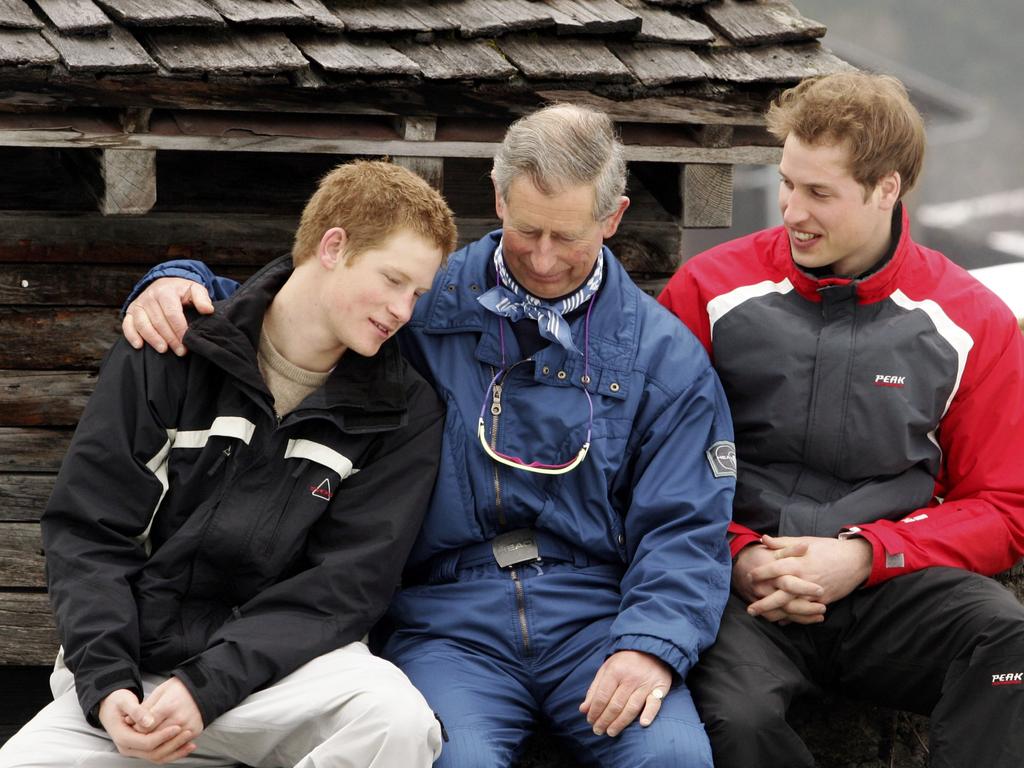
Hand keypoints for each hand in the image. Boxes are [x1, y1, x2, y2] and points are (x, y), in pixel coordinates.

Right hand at [98, 688, 196, 763]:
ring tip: (191, 743)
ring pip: (157, 757)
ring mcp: (135, 750)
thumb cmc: (117, 702)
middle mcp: (128, 748)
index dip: (163, 736)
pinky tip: (185, 746)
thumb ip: (137, 712)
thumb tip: (148, 722)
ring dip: (175, 751)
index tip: (178, 727)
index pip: (146, 743)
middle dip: (172, 745)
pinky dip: (172, 752)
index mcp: (123, 737)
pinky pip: (158, 754)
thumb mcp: (125, 702)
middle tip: (188, 734)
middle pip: (153, 753)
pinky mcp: (142, 748)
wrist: (110, 706)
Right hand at [122, 278, 212, 355]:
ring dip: (153, 339)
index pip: (172, 314)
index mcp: (166, 291)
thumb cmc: (181, 291)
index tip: (188, 343)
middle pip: (159, 322)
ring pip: (143, 324)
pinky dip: (132, 336)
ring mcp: (138, 304)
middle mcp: (149, 297)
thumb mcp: (195, 290)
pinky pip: (127, 324)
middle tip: (180, 352)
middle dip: (170, 338)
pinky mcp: (130, 311)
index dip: (180, 330)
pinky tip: (139, 346)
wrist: (164, 284)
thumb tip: (208, 310)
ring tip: (164, 350)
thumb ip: (202, 299)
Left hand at [137, 677, 203, 739]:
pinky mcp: (195, 731)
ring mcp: (188, 726)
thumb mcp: (159, 692)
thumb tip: (129, 721)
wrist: (204, 688)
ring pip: (165, 744)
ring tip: (151, 737)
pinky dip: (170, 744)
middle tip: (141, 733)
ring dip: (156, 743)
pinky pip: (178, 744)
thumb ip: (145, 708)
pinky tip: (165, 739)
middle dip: (145, 737)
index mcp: (168, 707)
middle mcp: (179, 719)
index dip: (137, 728)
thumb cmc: (180, 688)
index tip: (135, 726)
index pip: (145, 728)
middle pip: (154, 738)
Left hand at [579, 651, 671, 737]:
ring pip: (631, 708)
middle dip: (604, 720)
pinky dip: (649, 713)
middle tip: (598, 730)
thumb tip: (583, 709)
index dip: (594, 711)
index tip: (590, 721)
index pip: (602, 696)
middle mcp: (630, 678)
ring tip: (611, 732)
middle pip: (615, 705)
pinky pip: (655, 703)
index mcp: (615, 671)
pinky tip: (643, 723)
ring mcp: (645, 684)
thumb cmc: (624, 662)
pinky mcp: (659, 688)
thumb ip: (594, 689)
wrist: (650, 648)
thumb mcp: (606, 669)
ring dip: (620, 723)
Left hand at [746, 535, 871, 619]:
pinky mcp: (822, 601)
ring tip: (763, 617)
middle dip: (764, 603)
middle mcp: (804, 580)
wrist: (855, 560)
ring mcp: (814, 593)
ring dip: (776, 614)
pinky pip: (805, 613)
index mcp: (798, 563)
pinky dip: (793, 618)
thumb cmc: (828, 548)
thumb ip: (782, 543)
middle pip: (781, 595)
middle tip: (750, 609)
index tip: (749, 577)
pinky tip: (781, 620)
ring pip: (792, 608)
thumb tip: (763, 539)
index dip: (760, 574)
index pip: (774, 569)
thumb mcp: (805, 541)